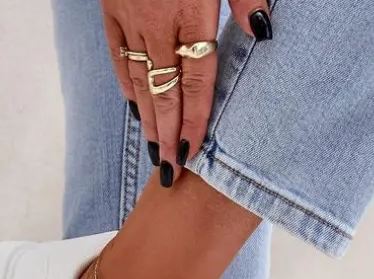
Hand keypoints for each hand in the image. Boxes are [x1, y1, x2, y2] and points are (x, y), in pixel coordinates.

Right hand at [101, 0, 271, 182]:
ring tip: (154, 149)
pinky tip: (135, 108)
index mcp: (192, 12)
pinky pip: (118, 56)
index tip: (189, 152)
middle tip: (168, 168)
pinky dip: (127, 85)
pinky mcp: (112, 8)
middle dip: (166, 135)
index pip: (195, 81)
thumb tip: (262, 30)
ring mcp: (131, 18)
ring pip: (140, 81)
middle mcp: (158, 24)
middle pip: (164, 92)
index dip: (193, 120)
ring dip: (147, 119)